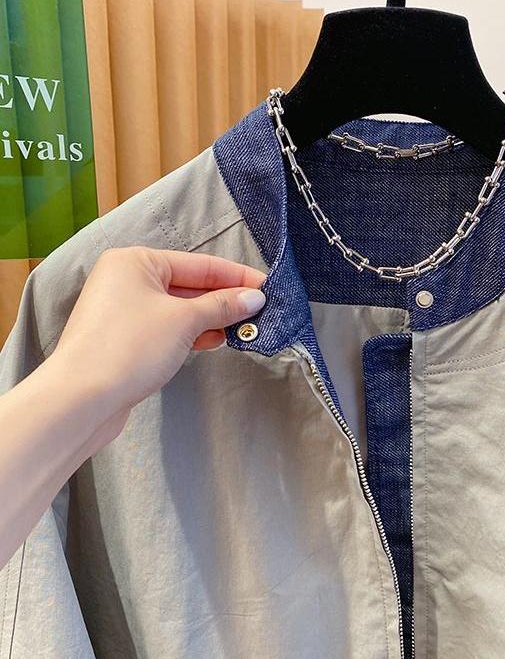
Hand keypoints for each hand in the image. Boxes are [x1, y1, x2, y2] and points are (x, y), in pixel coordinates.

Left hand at [50, 246, 266, 428]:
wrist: (82, 397)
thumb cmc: (128, 347)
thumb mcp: (184, 321)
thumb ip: (222, 306)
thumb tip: (254, 298)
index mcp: (136, 261)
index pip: (199, 264)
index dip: (236, 276)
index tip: (267, 287)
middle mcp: (126, 280)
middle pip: (189, 285)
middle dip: (225, 299)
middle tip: (261, 311)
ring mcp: (123, 311)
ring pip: (179, 309)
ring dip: (211, 319)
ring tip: (244, 328)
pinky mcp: (125, 340)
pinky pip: (167, 328)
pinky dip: (192, 333)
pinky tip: (215, 341)